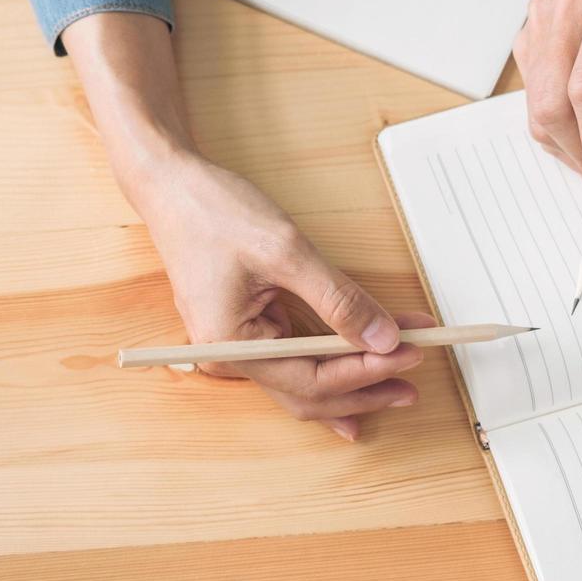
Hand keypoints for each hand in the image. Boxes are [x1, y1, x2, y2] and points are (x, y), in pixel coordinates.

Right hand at [136, 153, 432, 441]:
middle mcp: (227, 356)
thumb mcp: (285, 251)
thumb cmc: (212, 211)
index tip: (408, 354)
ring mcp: (234, 345)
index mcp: (230, 345)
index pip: (311, 379)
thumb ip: (337, 299)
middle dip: (363, 390)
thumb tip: (382, 337)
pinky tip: (356, 371)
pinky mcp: (243, 329)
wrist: (170, 185)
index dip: (365, 372)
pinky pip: (291, 360)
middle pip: (306, 395)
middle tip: (412, 384)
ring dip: (349, 380)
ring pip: (301, 383)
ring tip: (396, 379)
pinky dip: (327, 362)